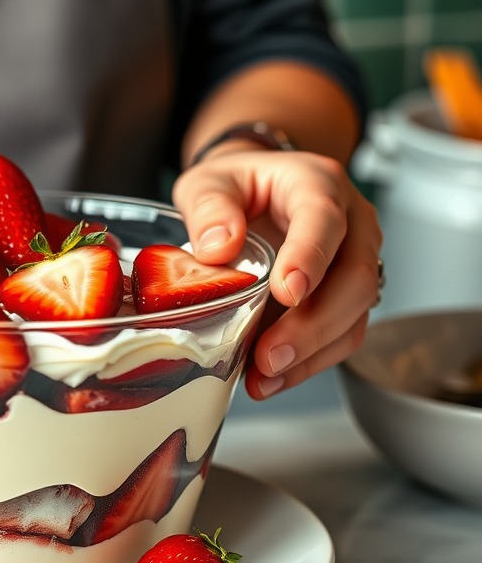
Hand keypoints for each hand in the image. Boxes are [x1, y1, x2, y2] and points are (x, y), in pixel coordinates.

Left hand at [172, 149, 381, 398]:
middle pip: (355, 277)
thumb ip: (208, 207)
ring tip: (264, 377)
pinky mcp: (344, 296)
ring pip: (355, 313)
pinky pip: (341, 334)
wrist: (251, 192)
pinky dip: (309, 362)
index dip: (309, 257)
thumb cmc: (236, 185)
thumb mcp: (206, 183)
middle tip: (270, 355)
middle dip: (314, 324)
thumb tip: (217, 247)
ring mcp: (353, 260)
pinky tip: (272, 379)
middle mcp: (350, 222)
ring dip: (312, 353)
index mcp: (316, 184)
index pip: (324, 220)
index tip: (287, 293)